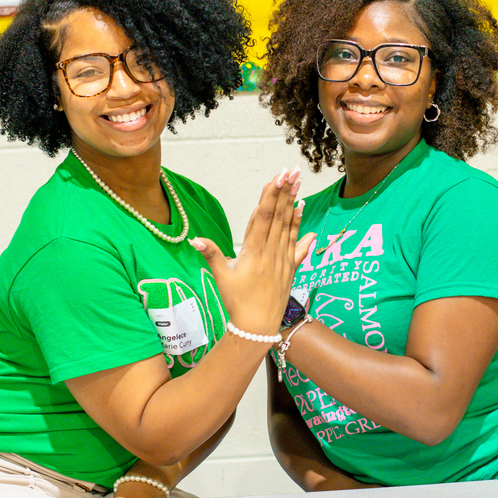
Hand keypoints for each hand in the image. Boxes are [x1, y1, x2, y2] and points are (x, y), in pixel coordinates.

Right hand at [191, 167, 314, 335]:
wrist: (258, 326)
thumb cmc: (237, 302)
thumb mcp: (221, 278)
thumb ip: (211, 254)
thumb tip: (194, 238)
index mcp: (253, 252)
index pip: (262, 217)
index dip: (270, 196)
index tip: (277, 177)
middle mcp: (271, 252)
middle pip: (278, 216)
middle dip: (284, 192)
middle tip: (292, 171)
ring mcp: (282, 259)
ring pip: (288, 226)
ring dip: (293, 203)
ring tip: (298, 183)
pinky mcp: (290, 267)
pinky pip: (296, 242)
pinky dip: (300, 226)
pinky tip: (303, 210)